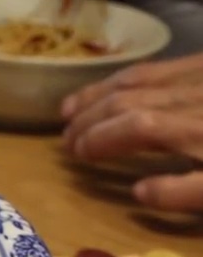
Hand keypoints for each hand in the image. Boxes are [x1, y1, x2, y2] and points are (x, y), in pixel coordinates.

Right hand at [61, 54, 202, 210]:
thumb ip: (185, 192)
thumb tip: (136, 191)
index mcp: (190, 130)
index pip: (132, 128)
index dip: (98, 138)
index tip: (77, 154)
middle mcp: (183, 96)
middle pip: (125, 101)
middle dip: (89, 118)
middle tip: (66, 137)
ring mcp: (194, 76)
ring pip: (135, 79)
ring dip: (96, 94)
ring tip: (70, 108)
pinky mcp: (201, 63)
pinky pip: (155, 66)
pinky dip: (124, 76)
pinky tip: (113, 84)